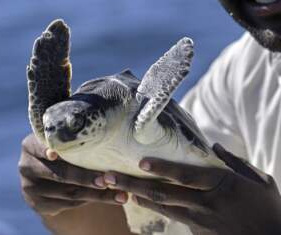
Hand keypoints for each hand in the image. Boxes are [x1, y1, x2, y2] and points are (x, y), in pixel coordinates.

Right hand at [18, 134, 127, 215]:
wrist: (48, 173)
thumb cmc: (64, 149)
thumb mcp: (62, 140)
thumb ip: (72, 137)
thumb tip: (106, 133)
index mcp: (30, 145)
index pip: (41, 148)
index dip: (50, 150)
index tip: (56, 153)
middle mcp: (26, 166)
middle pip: (59, 174)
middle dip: (86, 178)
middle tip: (108, 180)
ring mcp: (30, 187)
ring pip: (68, 193)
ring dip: (96, 195)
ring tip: (120, 193)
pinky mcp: (37, 204)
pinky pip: (68, 205)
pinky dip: (90, 202)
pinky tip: (108, 198)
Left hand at [102, 143, 280, 234]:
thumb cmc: (267, 209)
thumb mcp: (260, 181)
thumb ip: (235, 162)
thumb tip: (214, 147)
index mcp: (221, 185)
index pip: (186, 176)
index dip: (163, 170)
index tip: (140, 162)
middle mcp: (205, 203)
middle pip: (164, 194)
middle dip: (133, 184)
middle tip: (109, 176)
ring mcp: (199, 220)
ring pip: (162, 207)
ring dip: (137, 195)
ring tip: (115, 187)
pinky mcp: (196, 231)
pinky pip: (171, 215)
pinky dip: (153, 206)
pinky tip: (137, 197)